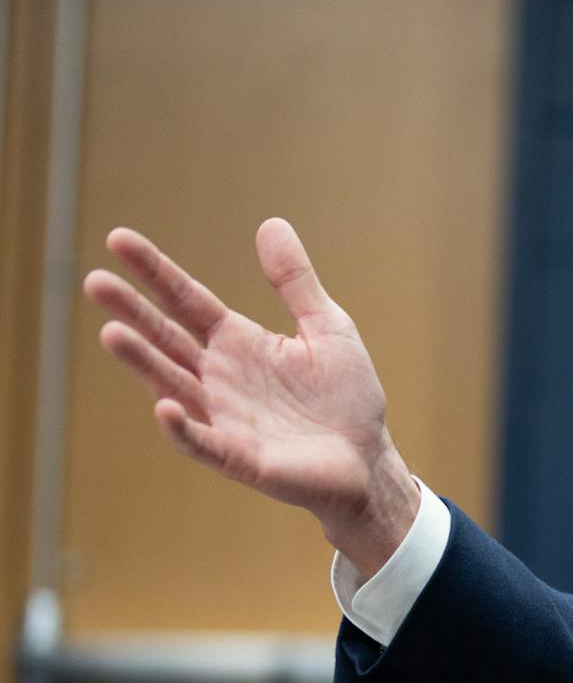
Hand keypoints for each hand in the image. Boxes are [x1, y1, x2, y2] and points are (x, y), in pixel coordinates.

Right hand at [83, 218, 419, 578]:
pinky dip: (181, 427)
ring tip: (112, 333)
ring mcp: (225, 417)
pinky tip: (163, 406)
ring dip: (143, 362)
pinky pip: (203, 442)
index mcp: (238, 342)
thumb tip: (271, 223)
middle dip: (132, 311)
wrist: (368, 459)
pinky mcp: (240, 457)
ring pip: (173, 385)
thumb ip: (296, 281)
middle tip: (94, 281)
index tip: (118, 239)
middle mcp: (220, 377)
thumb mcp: (327, 327)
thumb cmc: (346, 397)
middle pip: (166, 338)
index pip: (186, 300)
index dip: (155, 271)